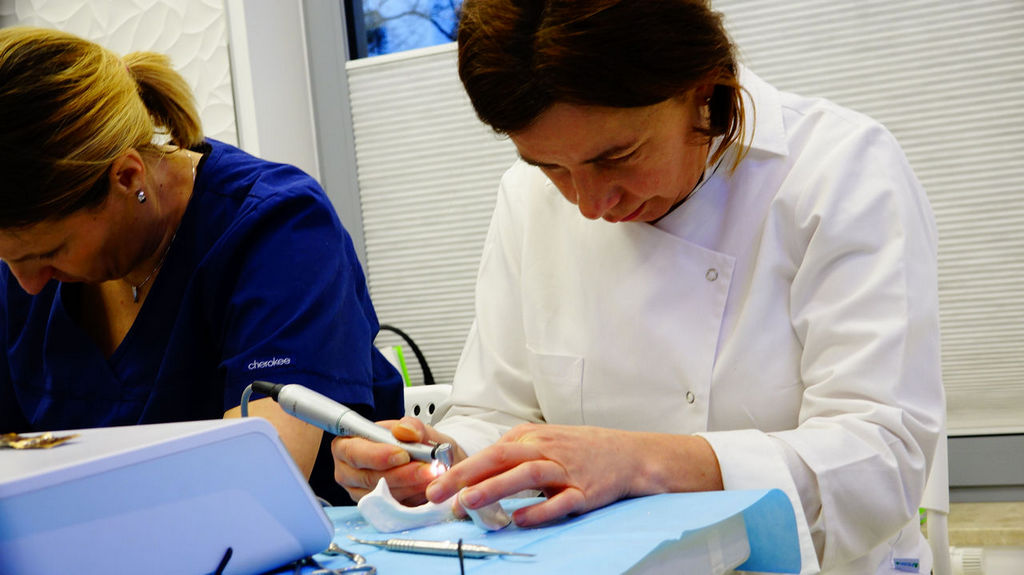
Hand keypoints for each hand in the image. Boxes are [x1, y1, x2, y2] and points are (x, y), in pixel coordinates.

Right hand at [331, 416, 465, 504]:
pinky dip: (412, 498)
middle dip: (401, 474)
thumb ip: (411, 426)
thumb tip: (405, 430)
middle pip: (368, 477)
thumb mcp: (415, 428)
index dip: (377, 455)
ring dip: (410, 486)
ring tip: (431, 476)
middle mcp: (348, 471)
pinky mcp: (375, 509)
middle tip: (426, 468)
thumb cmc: (410, 442)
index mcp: (347, 445)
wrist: (425, 460)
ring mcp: (360, 493)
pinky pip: (392, 509)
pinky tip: (426, 487)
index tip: (403, 455)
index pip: (353, 452)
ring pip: (382, 496)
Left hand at [424, 423, 722, 526]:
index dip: (461, 467)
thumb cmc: (584, 449)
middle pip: (501, 457)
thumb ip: (515, 451)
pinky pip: (559, 502)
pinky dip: (538, 511)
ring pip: (525, 476)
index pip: (490, 450)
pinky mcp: (585, 492)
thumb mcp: (546, 440)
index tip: (437, 483)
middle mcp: (547, 450)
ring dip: (494, 489)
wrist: (630, 455)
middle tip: (438, 492)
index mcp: (534, 437)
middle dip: (466, 475)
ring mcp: (567, 471)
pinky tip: (518, 519)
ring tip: (468, 503)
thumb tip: (480, 469)